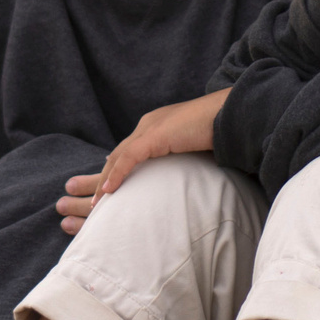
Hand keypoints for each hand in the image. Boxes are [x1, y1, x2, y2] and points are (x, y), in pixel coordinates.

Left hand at [57, 90, 228, 232]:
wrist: (233, 113)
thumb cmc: (221, 131)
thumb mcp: (194, 149)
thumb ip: (180, 158)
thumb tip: (179, 179)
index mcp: (156, 126)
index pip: (128, 152)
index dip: (114, 172)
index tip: (104, 191)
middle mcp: (149, 125)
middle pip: (117, 155)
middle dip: (100, 179)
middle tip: (86, 201)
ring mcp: (151, 128)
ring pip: (118, 158)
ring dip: (104, 183)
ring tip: (94, 206)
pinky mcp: (156, 135)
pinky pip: (130, 157)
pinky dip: (117, 174)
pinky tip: (108, 192)